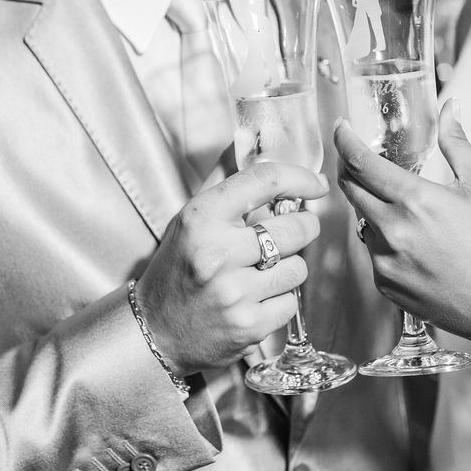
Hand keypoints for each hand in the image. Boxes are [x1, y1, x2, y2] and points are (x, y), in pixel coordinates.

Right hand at [137, 163, 327, 376]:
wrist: (154, 330)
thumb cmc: (177, 267)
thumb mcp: (190, 218)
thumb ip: (225, 180)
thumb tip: (254, 140)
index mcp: (202, 218)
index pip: (265, 181)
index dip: (300, 178)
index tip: (316, 184)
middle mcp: (218, 254)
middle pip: (295, 227)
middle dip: (303, 226)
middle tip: (294, 230)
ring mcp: (235, 293)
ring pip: (298, 267)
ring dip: (288, 266)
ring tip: (263, 271)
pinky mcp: (249, 326)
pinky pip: (291, 302)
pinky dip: (280, 299)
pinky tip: (256, 299)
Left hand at [333, 100, 470, 351]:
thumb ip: (458, 144)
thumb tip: (450, 110)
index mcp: (414, 200)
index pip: (360, 163)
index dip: (344, 141)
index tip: (341, 129)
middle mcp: (392, 230)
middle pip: (350, 190)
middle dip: (351, 171)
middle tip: (361, 162)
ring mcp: (384, 261)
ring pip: (363, 222)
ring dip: (374, 210)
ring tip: (409, 214)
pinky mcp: (384, 285)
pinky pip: (373, 253)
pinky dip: (385, 242)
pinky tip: (415, 246)